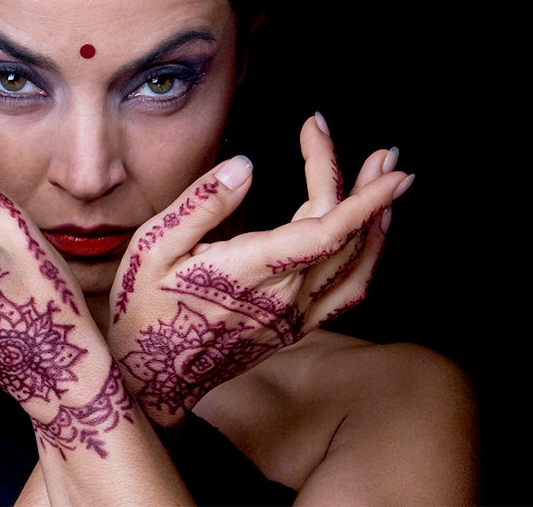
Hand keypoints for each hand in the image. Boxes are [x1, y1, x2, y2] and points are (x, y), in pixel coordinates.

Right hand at [106, 114, 412, 426]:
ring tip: (388, 180)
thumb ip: (201, 204)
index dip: (352, 188)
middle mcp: (282, 299)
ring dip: (379, 220)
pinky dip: (369, 258)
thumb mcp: (152, 246)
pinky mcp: (294, 329)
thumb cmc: (143, 308)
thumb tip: (245, 165)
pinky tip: (373, 233)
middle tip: (385, 155)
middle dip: (369, 188)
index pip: (325, 228)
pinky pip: (347, 293)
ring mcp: (293, 318)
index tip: (365, 154)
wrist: (150, 377)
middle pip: (345, 237)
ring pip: (356, 265)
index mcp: (249, 271)